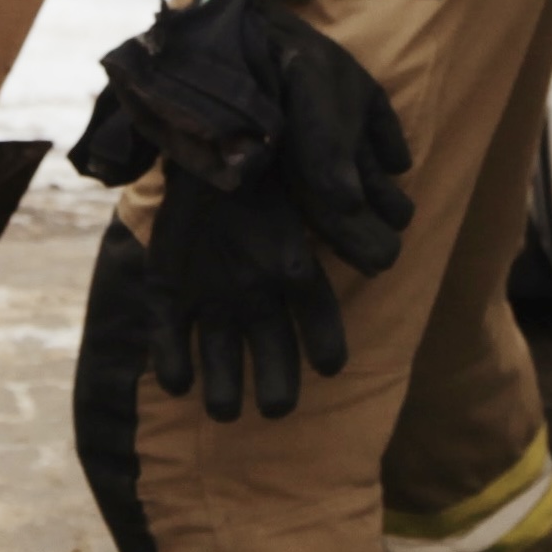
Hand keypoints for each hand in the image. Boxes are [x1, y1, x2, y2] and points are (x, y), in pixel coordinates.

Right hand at [139, 170, 359, 421]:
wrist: (204, 140)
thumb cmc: (264, 172)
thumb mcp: (307, 202)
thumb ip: (332, 237)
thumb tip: (382, 259)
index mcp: (297, 268)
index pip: (322, 335)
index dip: (326, 357)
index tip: (327, 369)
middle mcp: (258, 291)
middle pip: (275, 367)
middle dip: (277, 396)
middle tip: (276, 407)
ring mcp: (211, 294)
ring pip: (221, 368)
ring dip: (224, 398)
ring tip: (225, 411)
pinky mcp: (169, 288)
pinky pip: (170, 344)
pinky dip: (174, 371)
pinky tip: (178, 384)